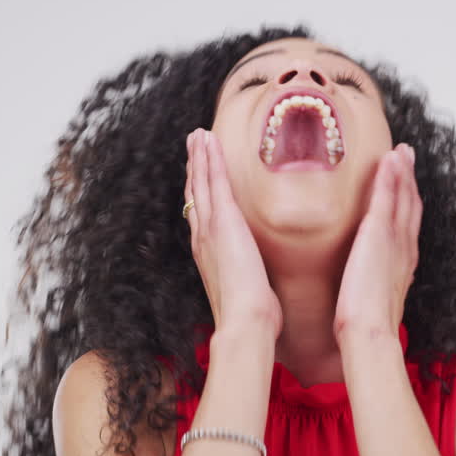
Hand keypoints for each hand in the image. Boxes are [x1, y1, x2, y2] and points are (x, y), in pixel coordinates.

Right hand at [185, 128, 282, 337]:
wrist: (245, 321)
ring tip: (197, 134)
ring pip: (201, 182)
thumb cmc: (252, 317)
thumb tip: (263, 287)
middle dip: (194, 167)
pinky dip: (210, 158)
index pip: (201, 215)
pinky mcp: (223, 220)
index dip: (199, 192)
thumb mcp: (250, 293)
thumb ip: (252, 282)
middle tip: (193, 143)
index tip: (199, 173)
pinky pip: (214, 180)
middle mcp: (203, 237)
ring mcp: (210, 227)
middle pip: (195, 193)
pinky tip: (208, 139)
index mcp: (209, 253)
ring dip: (199, 155)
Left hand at [334, 143, 421, 340]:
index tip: (405, 186)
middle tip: (408, 157)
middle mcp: (404, 249)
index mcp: (401, 265)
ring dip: (403, 172)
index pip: (407, 227)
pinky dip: (391, 176)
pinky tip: (390, 158)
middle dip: (410, 182)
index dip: (408, 204)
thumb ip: (367, 291)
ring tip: (401, 151)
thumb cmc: (364, 327)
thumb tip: (356, 293)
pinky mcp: (378, 233)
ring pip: (403, 198)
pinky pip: (387, 197)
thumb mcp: (370, 304)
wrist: (368, 334)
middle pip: (411, 207)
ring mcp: (394, 240)